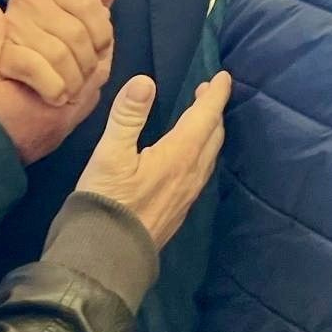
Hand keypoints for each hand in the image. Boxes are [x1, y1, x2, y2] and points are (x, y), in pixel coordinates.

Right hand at [0, 0, 123, 104]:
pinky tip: (46, 96)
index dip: (100, 39)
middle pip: (77, 31)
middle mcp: (24, 3)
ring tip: (58, 92)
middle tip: (72, 83)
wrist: (5, 135)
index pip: (90, 4)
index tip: (92, 60)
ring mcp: (4, 26)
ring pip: (59, 51)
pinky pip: (38, 66)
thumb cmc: (48, 94)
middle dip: (84, 68)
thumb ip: (96, 3)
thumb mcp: (83, 49)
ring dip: (67, 83)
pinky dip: (50, 89)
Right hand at [76, 71, 231, 248]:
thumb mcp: (110, 153)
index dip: (217, 95)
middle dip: (214, 110)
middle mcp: (191, 174)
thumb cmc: (107, 200)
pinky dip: (203, 151)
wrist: (108, 255)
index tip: (224, 76)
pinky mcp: (180, 208)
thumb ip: (128, 115)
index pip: (206, 117)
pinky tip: (190, 155)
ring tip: (201, 117)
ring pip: (210, 155)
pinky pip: (202, 171)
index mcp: (179, 155)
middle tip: (208, 91)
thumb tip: (146, 81)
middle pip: (213, 135)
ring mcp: (188, 194)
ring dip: (210, 131)